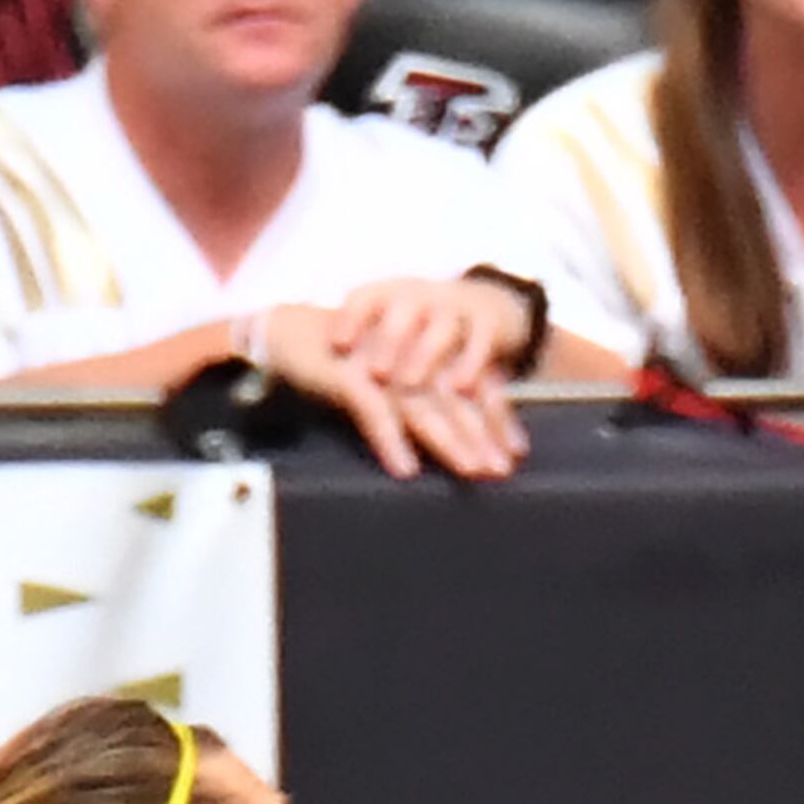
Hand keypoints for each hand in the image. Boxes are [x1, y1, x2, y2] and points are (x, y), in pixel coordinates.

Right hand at [256, 284, 527, 482]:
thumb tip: (463, 437)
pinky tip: (405, 469)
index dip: (496, 417)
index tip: (517, 451)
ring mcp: (380, 362)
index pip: (470, 383)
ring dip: (448, 440)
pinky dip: (389, 439)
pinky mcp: (348, 373)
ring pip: (421, 405)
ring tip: (470, 469)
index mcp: (424, 352)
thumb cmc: (345, 362)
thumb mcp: (390, 378)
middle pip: (454, 398)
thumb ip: (423, 399)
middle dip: (481, 435)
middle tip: (502, 469)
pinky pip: (373, 410)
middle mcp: (408, 354)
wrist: (287, 334)